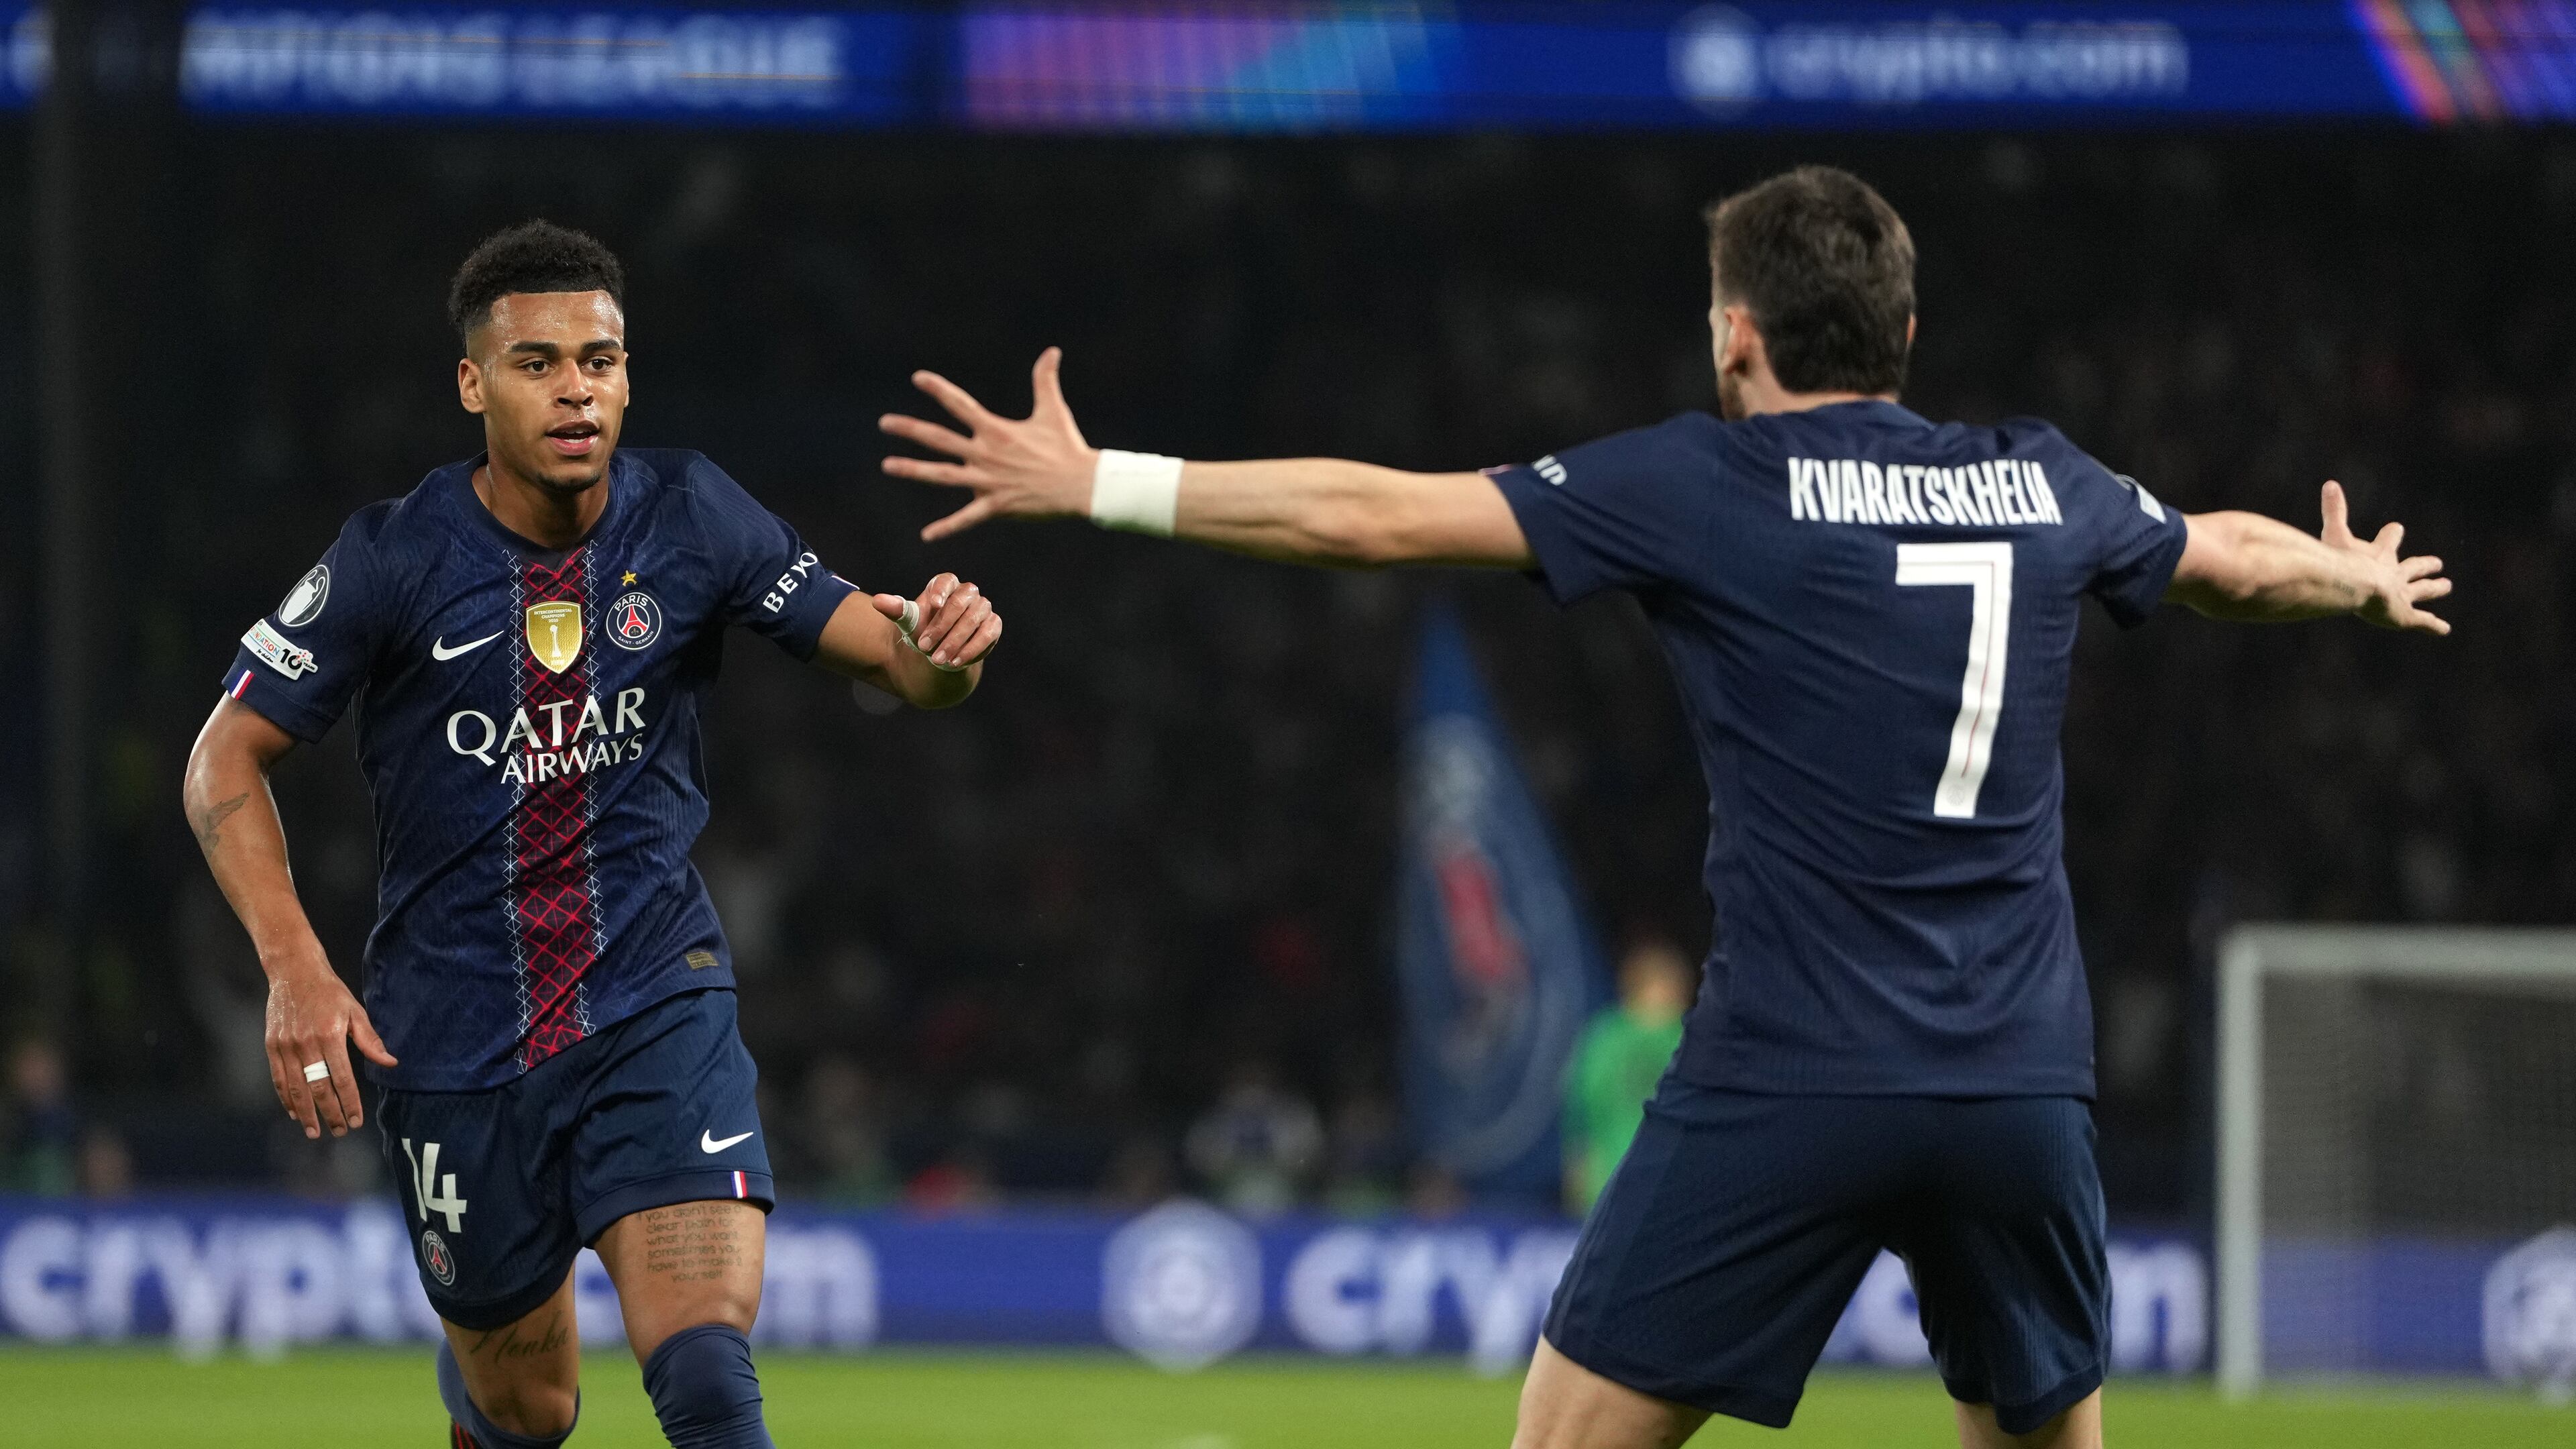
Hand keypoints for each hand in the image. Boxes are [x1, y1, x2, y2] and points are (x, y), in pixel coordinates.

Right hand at [264, 955, 396, 1138]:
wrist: (294, 972)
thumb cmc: (330, 992)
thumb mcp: (355, 1011)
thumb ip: (370, 1040)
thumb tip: (390, 1063)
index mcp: (329, 1035)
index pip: (342, 1078)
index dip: (350, 1102)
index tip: (356, 1120)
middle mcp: (305, 1044)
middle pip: (318, 1088)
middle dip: (329, 1113)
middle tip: (340, 1131)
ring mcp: (285, 1046)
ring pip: (295, 1088)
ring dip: (305, 1113)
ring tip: (314, 1131)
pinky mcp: (271, 1046)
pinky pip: (279, 1078)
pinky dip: (286, 1098)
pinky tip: (294, 1111)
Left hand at [873, 571, 1001, 669]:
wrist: (942, 649)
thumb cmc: (924, 629)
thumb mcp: (909, 621)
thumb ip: (896, 610)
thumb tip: (878, 601)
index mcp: (947, 585)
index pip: (947, 581)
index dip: (941, 591)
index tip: (934, 604)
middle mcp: (968, 593)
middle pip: (959, 603)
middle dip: (942, 627)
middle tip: (924, 647)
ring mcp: (983, 608)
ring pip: (973, 620)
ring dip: (955, 641)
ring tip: (938, 660)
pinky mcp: (993, 625)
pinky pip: (987, 634)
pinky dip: (971, 649)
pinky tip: (955, 661)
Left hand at [880, 347, 1097, 540]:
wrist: (1081, 484)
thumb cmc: (1068, 447)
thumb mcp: (1053, 410)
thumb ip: (1046, 379)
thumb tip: (1052, 350)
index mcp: (996, 430)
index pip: (960, 405)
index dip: (938, 389)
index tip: (917, 378)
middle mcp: (985, 453)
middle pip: (939, 439)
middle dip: (909, 429)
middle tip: (884, 423)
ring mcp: (988, 481)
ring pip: (942, 475)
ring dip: (913, 470)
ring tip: (887, 466)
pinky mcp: (996, 505)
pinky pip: (966, 518)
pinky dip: (947, 528)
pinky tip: (927, 535)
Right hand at [2320, 481, 2451, 634]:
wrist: (2356, 585)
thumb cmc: (2341, 561)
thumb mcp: (2334, 534)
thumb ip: (2334, 511)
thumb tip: (2330, 483)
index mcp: (2380, 555)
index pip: (2389, 540)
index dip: (2391, 535)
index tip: (2397, 528)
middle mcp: (2395, 574)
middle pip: (2414, 567)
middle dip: (2424, 564)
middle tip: (2437, 562)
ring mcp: (2402, 595)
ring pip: (2423, 591)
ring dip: (2434, 588)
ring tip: (2446, 586)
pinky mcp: (2404, 616)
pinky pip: (2422, 621)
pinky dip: (2433, 625)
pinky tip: (2445, 629)